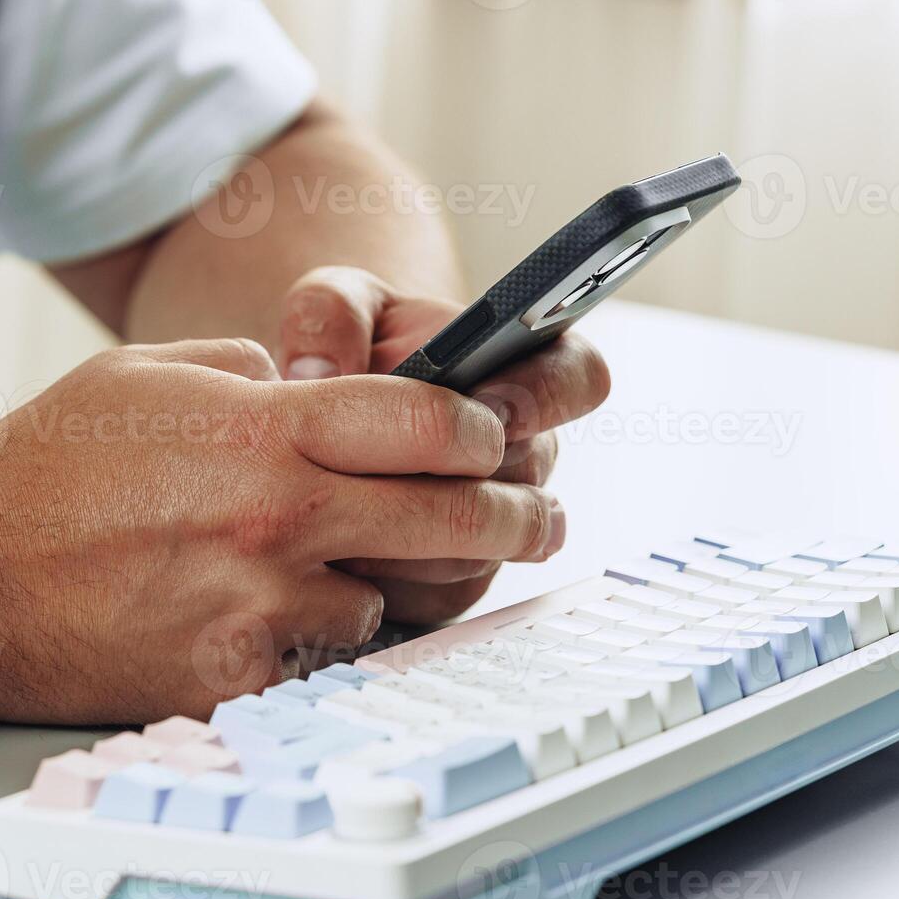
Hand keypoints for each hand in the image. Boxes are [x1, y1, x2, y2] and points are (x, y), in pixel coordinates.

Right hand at [0, 338, 563, 724]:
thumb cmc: (47, 466)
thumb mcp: (150, 374)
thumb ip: (254, 373)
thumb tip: (316, 386)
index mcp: (261, 430)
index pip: (428, 422)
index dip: (482, 427)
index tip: (492, 437)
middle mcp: (274, 518)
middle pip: (450, 517)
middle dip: (514, 515)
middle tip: (537, 517)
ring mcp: (256, 606)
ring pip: (390, 597)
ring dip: (386, 580)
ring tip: (345, 565)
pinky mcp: (229, 679)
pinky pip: (319, 659)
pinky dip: (314, 637)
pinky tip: (274, 614)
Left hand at [277, 266, 610, 623]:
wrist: (320, 420)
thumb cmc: (348, 351)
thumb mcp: (333, 307)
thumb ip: (328, 313)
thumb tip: (323, 369)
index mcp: (520, 367)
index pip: (578, 378)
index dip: (547, 394)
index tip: (493, 406)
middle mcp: (524, 447)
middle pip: (529, 474)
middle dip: (462, 476)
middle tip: (396, 473)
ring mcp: (499, 518)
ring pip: (487, 543)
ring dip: (418, 532)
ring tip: (346, 513)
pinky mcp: (460, 574)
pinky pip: (446, 592)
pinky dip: (395, 579)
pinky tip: (341, 554)